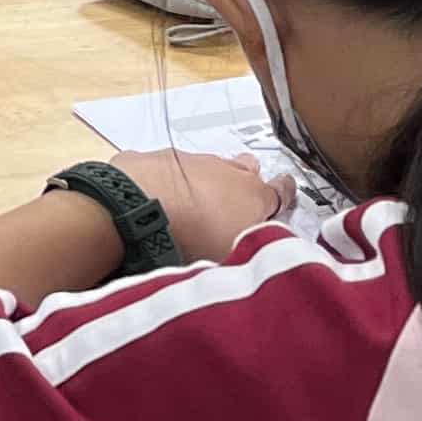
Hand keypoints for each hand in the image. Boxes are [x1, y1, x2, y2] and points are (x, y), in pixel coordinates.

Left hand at [100, 146, 289, 259]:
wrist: (136, 209)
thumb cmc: (192, 239)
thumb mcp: (235, 259)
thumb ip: (250, 254)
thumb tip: (257, 262)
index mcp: (252, 195)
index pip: (280, 192)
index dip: (283, 194)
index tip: (285, 191)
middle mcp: (224, 171)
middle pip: (244, 173)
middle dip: (244, 184)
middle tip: (235, 203)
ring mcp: (188, 160)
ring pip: (206, 167)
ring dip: (204, 183)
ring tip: (194, 205)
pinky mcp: (153, 158)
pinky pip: (166, 168)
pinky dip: (165, 181)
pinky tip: (153, 198)